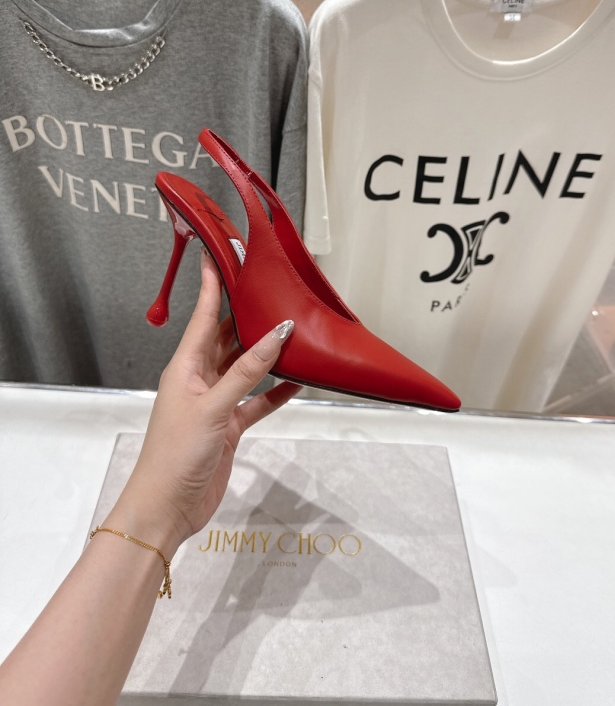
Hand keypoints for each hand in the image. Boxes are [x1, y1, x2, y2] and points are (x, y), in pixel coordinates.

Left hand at [107, 250, 300, 557]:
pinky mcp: (230, 426)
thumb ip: (246, 371)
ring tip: (295, 329)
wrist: (167, 508)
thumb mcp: (212, 407)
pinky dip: (276, 392)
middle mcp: (200, 378)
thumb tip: (277, 333)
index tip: (222, 255)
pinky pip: (257, 401)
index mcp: (185, 367)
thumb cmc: (177, 452)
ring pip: (246, 368)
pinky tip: (299, 381)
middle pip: (227, 338)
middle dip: (248, 315)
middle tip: (273, 289)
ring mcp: (216, 402)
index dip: (213, 285)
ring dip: (267, 353)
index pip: (203, 316)